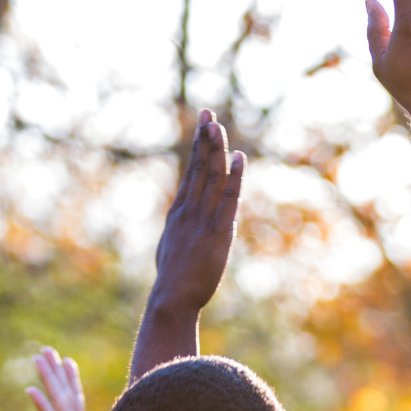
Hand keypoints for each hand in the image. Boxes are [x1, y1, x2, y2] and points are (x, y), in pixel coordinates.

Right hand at [150, 108, 243, 320]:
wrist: (172, 298)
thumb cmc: (173, 281)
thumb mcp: (172, 249)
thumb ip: (179, 232)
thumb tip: (180, 228)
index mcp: (177, 213)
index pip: (190, 173)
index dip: (197, 149)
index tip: (202, 127)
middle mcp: (188, 210)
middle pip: (198, 167)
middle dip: (204, 138)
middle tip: (208, 112)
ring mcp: (202, 219)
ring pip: (210, 176)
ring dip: (216, 149)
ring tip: (218, 125)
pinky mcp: (217, 232)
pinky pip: (227, 198)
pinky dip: (234, 176)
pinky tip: (238, 158)